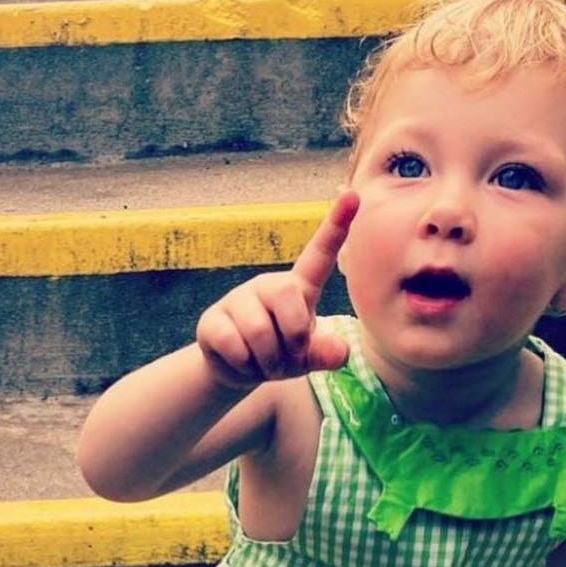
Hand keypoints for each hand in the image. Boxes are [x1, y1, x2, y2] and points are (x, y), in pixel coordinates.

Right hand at [197, 192, 357, 389]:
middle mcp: (268, 285)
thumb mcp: (308, 357)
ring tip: (265, 367)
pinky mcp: (212, 319)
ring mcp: (237, 300)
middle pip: (288, 296)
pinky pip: (234, 343)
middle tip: (288, 359)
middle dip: (294, 338)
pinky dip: (245, 365)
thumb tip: (338, 352)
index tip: (353, 194)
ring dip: (268, 361)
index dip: (336, 226)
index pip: (319, 254)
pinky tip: (242, 364)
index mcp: (297, 288)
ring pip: (259, 330)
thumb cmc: (280, 355)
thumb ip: (328, 353)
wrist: (236, 371)